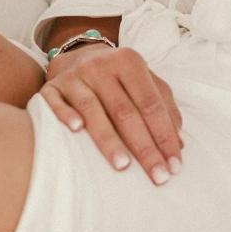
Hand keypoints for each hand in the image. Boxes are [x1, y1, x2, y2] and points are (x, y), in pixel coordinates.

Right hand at [40, 43, 183, 184]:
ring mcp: (75, 76)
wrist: (77, 56)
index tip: (174, 166)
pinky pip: (56, 103)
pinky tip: (77, 131)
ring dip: (108, 139)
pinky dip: (66, 115)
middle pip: (125, 111)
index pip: (151, 104)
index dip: (164, 135)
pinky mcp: (51, 88)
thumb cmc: (118, 77)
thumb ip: (164, 107)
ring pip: (92, 109)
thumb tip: (179, 143)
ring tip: (123, 166)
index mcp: (130, 62)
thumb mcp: (144, 82)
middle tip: (157, 175)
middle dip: (144, 147)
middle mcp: (102, 66)